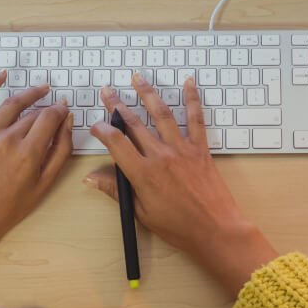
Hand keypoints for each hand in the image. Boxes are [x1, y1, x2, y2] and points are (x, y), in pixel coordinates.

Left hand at [0, 72, 73, 279]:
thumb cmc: (11, 205)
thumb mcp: (45, 183)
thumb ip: (61, 150)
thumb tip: (68, 122)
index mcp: (29, 153)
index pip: (50, 118)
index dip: (60, 111)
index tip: (65, 109)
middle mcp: (8, 139)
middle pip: (33, 113)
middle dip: (47, 109)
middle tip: (53, 110)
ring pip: (13, 104)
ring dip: (30, 94)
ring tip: (41, 90)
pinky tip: (3, 75)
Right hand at [85, 73, 278, 295]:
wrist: (215, 229)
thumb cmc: (178, 227)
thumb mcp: (141, 213)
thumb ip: (117, 191)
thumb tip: (92, 178)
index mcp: (143, 173)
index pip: (116, 143)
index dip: (102, 130)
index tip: (95, 125)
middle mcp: (160, 155)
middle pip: (134, 124)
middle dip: (117, 105)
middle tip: (107, 91)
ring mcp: (182, 149)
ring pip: (161, 115)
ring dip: (147, 94)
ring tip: (137, 78)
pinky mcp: (200, 149)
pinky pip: (195, 120)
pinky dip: (192, 100)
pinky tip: (189, 83)